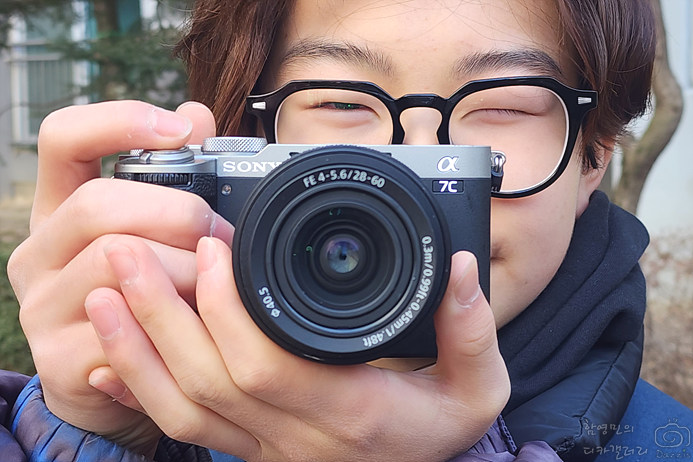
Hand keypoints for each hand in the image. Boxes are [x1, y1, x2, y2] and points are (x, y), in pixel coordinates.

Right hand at [7, 100, 226, 455]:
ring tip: (214, 284)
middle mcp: (38, 251)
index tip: (178, 129)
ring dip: (184, 270)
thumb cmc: (139, 293)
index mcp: (60, 208)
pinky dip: (172, 322)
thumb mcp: (150, 232)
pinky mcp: (58, 358)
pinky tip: (194, 324)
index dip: (118, 121)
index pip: (62, 138)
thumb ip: (172, 176)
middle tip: (218, 235)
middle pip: (98, 203)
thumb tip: (197, 116)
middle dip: (176, 213)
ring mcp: (41, 306)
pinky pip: (123, 328)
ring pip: (115, 261)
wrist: (109, 381)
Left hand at [88, 234, 509, 461]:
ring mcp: (264, 449)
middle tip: (128, 250)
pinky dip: (139, 390)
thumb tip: (461, 268)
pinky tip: (106, 356)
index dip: (228, 308)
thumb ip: (473, 330)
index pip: (267, 364)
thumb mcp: (477, 388)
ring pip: (181, 409)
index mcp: (348, 412)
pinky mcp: (247, 450)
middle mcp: (294, 437)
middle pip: (206, 380)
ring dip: (136, 348)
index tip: (211, 248)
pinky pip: (181, 429)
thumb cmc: (439, 432)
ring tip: (103, 291)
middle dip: (160, 313)